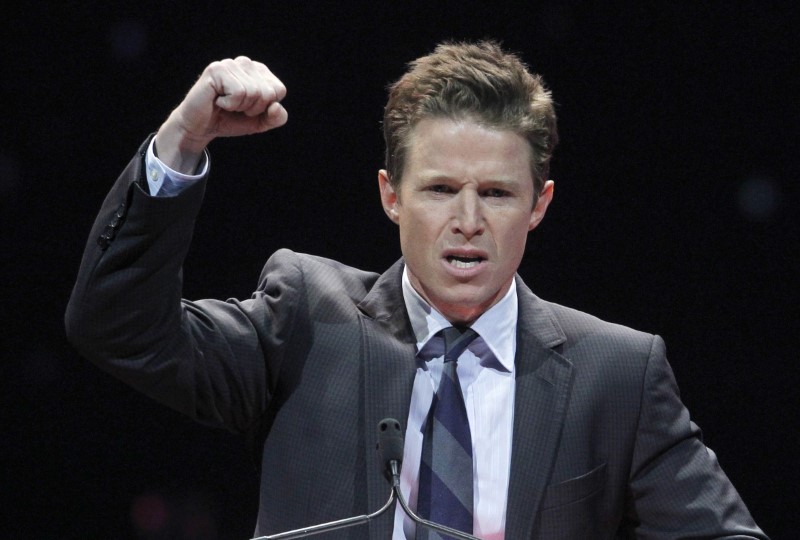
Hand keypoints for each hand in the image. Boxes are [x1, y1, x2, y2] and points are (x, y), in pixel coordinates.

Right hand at [155, 56, 287, 172]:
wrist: (201, 127)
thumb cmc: (230, 120)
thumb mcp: (260, 122)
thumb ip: (276, 117)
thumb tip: (276, 106)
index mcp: (259, 71)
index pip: (279, 90)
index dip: (266, 107)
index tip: (249, 108)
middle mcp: (246, 63)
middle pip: (268, 92)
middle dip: (253, 108)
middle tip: (235, 107)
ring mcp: (230, 64)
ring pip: (254, 92)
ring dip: (240, 107)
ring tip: (226, 103)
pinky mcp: (217, 70)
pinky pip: (238, 93)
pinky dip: (229, 104)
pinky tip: (218, 101)